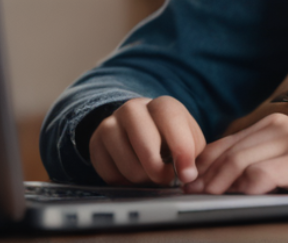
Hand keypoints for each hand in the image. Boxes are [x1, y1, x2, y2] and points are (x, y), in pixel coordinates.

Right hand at [88, 96, 206, 186]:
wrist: (137, 130)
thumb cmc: (168, 138)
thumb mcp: (188, 139)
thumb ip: (193, 153)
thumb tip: (187, 175)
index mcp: (161, 104)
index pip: (170, 118)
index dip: (181, 148)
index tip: (187, 174)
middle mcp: (133, 108)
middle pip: (146, 144)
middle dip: (159, 170)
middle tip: (165, 179)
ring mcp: (110, 124)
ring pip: (128, 165)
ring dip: (143, 179)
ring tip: (149, 175)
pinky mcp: (95, 143)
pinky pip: (110, 174)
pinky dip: (124, 183)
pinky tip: (131, 174)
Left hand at [183, 113, 287, 209]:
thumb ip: (278, 166)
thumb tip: (241, 186)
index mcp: (282, 126)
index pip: (229, 143)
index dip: (206, 164)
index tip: (190, 186)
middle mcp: (285, 128)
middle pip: (227, 149)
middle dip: (203, 174)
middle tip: (186, 196)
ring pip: (238, 160)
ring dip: (215, 182)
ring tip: (200, 200)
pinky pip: (262, 174)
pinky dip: (243, 187)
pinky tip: (234, 199)